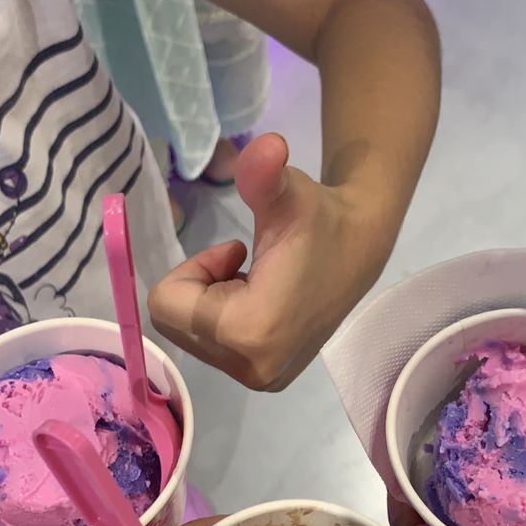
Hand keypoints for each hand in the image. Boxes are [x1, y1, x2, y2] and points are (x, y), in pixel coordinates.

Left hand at [149, 134, 387, 390]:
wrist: (359, 251)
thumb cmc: (318, 219)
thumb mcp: (287, 192)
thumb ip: (264, 175)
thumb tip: (267, 145)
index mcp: (250, 331)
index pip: (166, 304)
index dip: (194, 269)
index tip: (235, 251)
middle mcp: (252, 368)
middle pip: (173, 325)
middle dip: (199, 288)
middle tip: (242, 265)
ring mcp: (260, 379)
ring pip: (190, 337)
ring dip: (210, 303)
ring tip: (254, 281)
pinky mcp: (267, 380)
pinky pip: (213, 349)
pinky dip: (224, 320)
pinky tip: (262, 300)